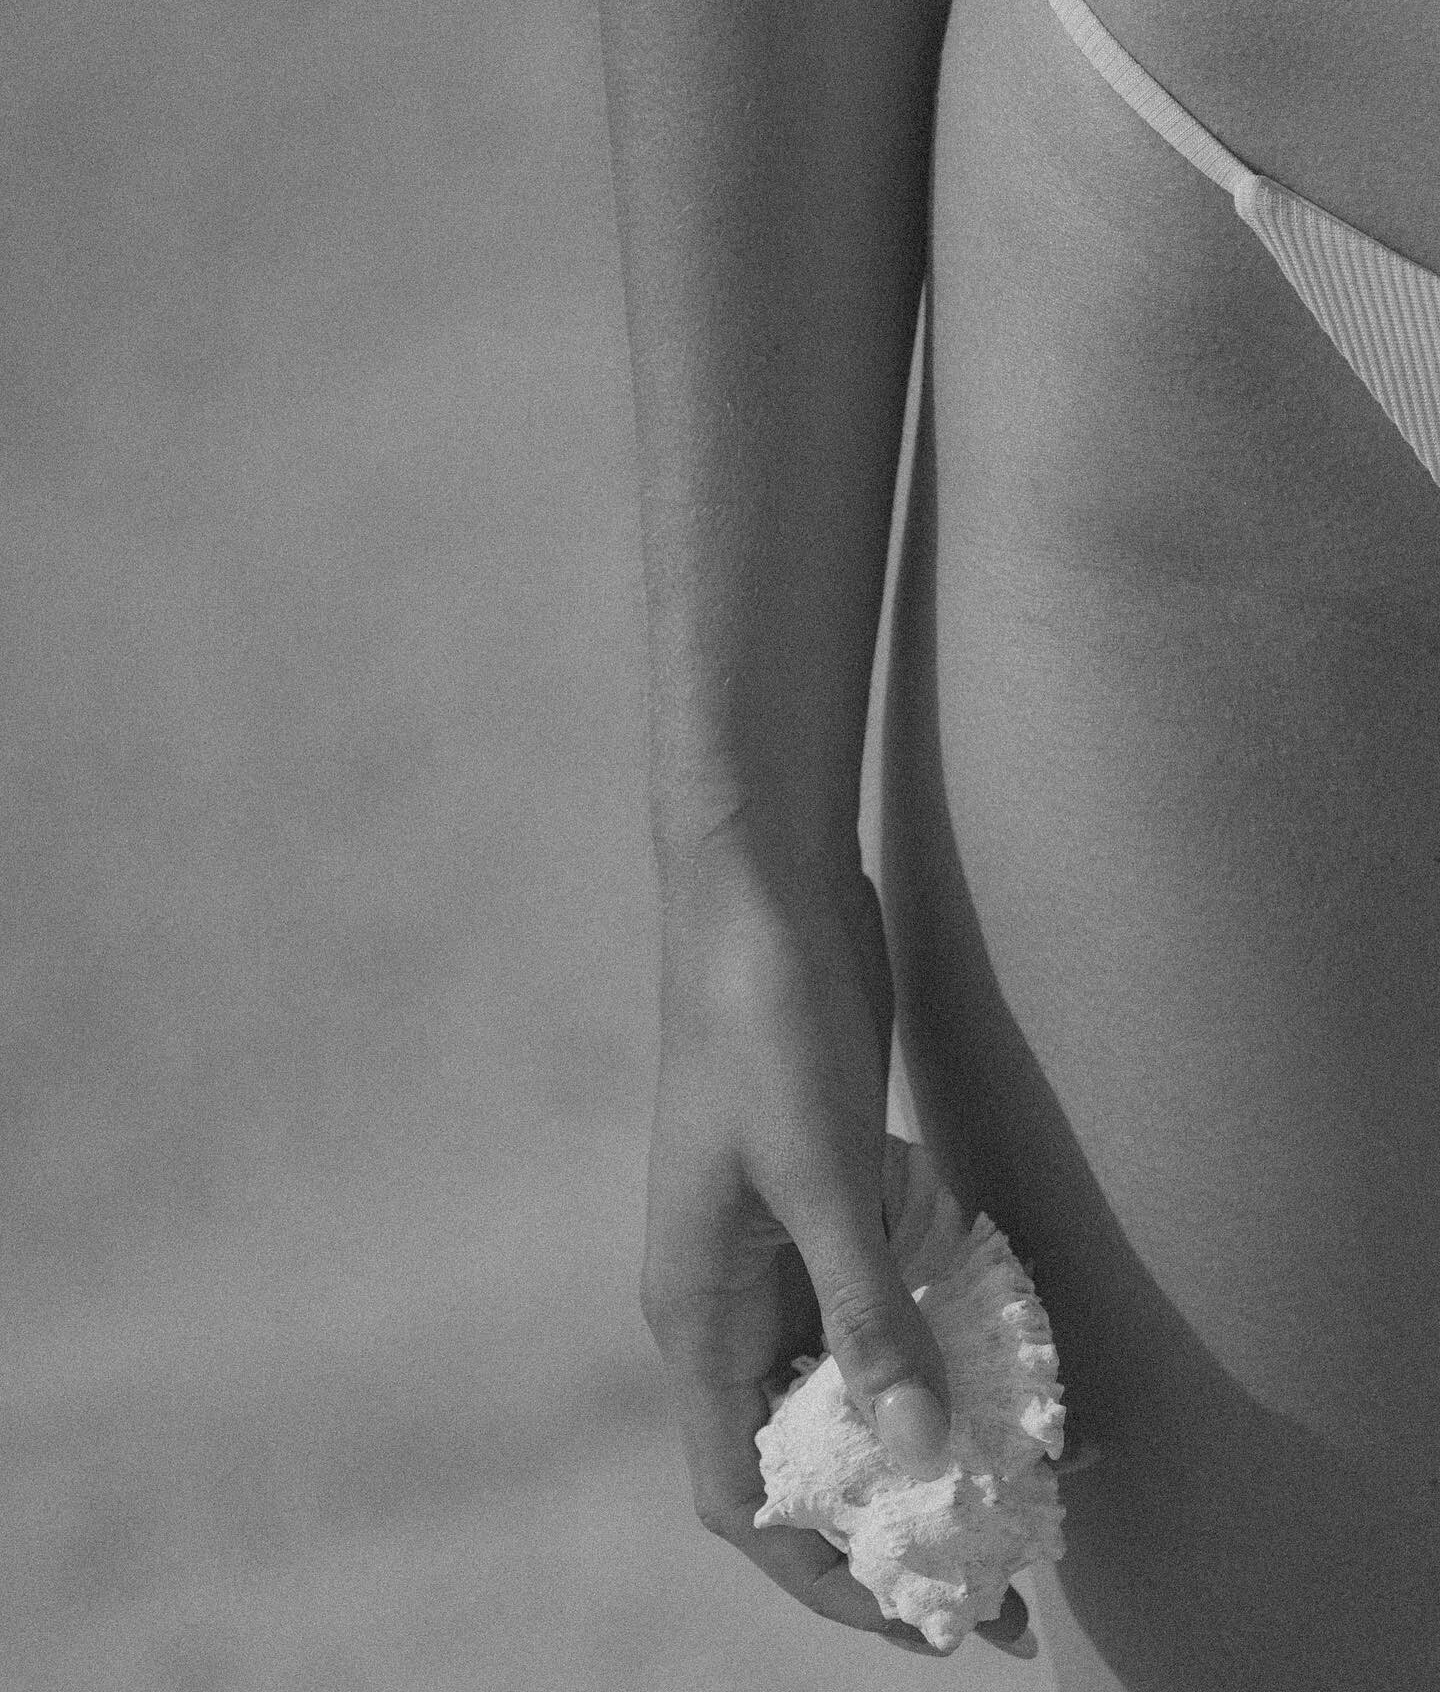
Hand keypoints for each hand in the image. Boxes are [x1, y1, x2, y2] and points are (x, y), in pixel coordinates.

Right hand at [639, 828, 1032, 1657]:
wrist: (759, 893)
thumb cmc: (766, 1026)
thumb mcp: (821, 1174)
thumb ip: (866, 1315)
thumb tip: (917, 1455)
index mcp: (696, 1308)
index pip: (744, 1490)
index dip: (823, 1572)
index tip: (923, 1615)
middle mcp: (726, 1295)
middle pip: (795, 1450)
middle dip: (882, 1518)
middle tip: (992, 1566)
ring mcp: (774, 1243)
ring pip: (836, 1378)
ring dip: (908, 1435)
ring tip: (1005, 1481)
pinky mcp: (821, 1194)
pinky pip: (866, 1302)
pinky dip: (920, 1344)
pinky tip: (989, 1357)